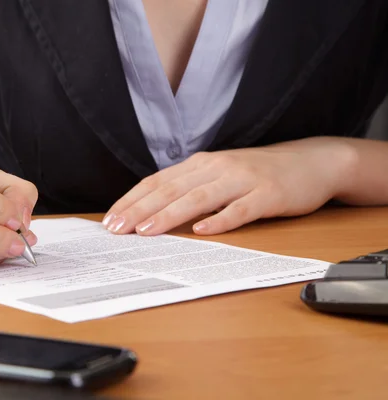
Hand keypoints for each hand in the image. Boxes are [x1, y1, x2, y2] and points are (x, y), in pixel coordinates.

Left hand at [103, 137, 354, 235]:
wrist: (310, 162)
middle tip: (115, 229)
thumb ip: (190, 189)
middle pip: (170, 189)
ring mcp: (242, 180)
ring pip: (199, 198)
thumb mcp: (218, 175)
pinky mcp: (267, 195)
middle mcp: (216, 168)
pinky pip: (241, 209)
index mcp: (200, 164)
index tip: (109, 219)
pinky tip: (202, 231)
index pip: (157, 182)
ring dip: (169, 214)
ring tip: (145, 231)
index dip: (131, 200)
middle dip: (139, 210)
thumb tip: (152, 213)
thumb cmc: (257, 173)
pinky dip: (220, 219)